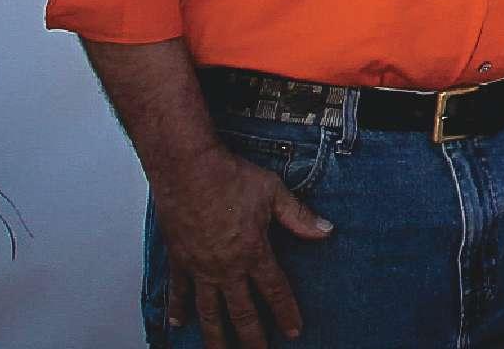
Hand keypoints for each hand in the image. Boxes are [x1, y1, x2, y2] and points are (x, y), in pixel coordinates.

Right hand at [153, 143, 331, 345]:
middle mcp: (226, 267)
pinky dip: (178, 308)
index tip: (294, 331)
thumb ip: (299, 216)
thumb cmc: (231, 177)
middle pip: (241, 311)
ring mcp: (200, 267)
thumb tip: (326, 231)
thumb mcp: (274, 193)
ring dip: (215, 335)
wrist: (189, 170)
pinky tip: (178, 322)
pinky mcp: (179, 260)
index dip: (285, 313)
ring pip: (208, 311)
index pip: (275, 290)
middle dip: (252, 336)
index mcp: (253, 252)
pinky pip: (178, 291)